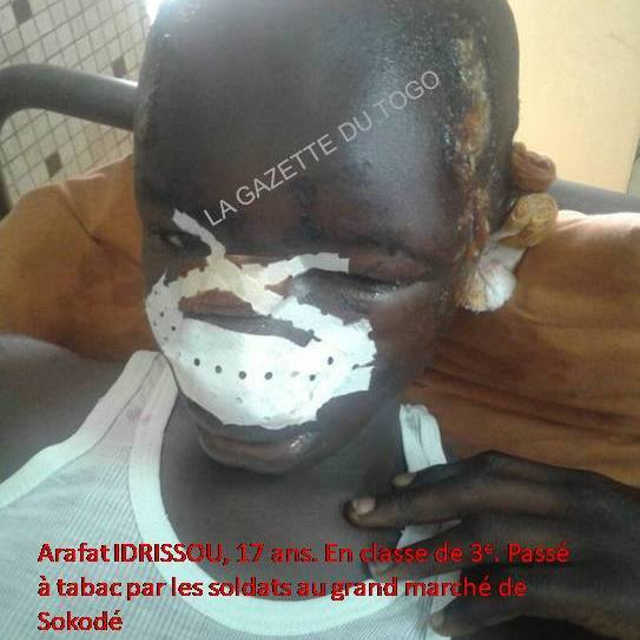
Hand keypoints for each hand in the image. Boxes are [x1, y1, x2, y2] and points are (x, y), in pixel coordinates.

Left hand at [345, 451, 639, 638]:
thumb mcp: (594, 523)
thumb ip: (538, 522)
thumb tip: (469, 550)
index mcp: (569, 483)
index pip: (489, 467)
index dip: (436, 474)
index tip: (392, 487)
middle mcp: (572, 500)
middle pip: (475, 491)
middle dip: (412, 501)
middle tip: (360, 514)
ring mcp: (587, 542)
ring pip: (489, 535)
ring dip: (430, 551)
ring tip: (386, 567)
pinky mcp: (601, 589)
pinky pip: (521, 591)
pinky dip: (477, 605)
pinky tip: (445, 619)